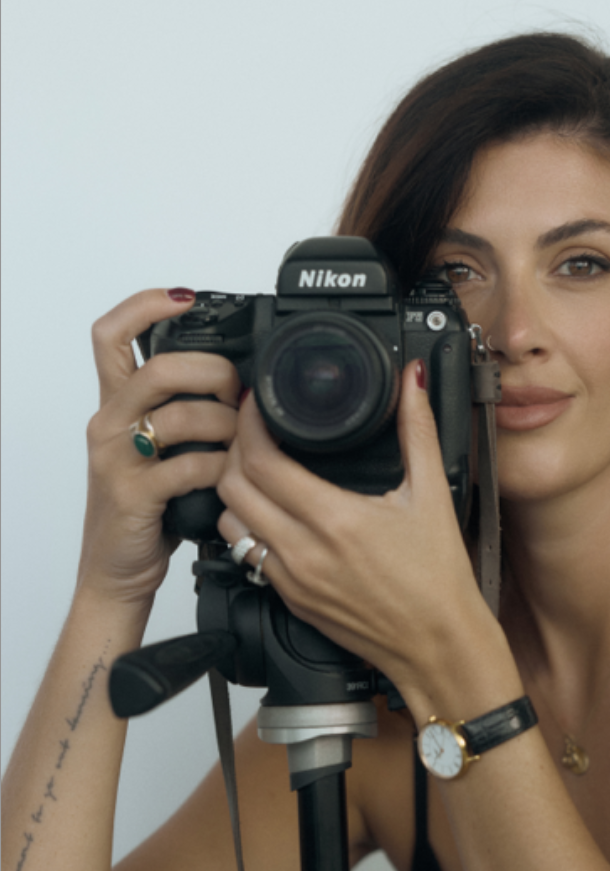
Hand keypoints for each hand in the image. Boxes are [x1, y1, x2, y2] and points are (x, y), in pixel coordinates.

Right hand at [79, 289, 241, 608]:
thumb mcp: (160, 454)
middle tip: (237, 394)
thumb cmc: (146, 513)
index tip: (184, 298)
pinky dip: (218, 470)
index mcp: (116, 407)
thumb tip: (239, 393)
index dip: (145, 306)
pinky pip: (186, 466)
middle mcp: (109, 424)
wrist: (116, 572)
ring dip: (224, 426)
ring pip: (178, 414)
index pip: (111, 335)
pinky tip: (227, 479)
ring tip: (240, 445)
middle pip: (159, 367)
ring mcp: (117, 459)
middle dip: (212, 372)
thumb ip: (184, 419)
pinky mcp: (132, 494)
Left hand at [217, 360, 492, 711]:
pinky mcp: (290, 600)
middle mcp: (304, 551)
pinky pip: (247, 557)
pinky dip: (248, 528)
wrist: (438, 645)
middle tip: (253, 432)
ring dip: (234, 492)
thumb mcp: (432, 495)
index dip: (249, 423)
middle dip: (234, 450)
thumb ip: (417, 430)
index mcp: (335, 519)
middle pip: (231, 487)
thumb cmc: (438, 581)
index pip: (261, 460)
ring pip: (230, 524)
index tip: (258, 405)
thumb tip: (414, 381)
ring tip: (255, 471)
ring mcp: (291, 579)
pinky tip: (270, 515)